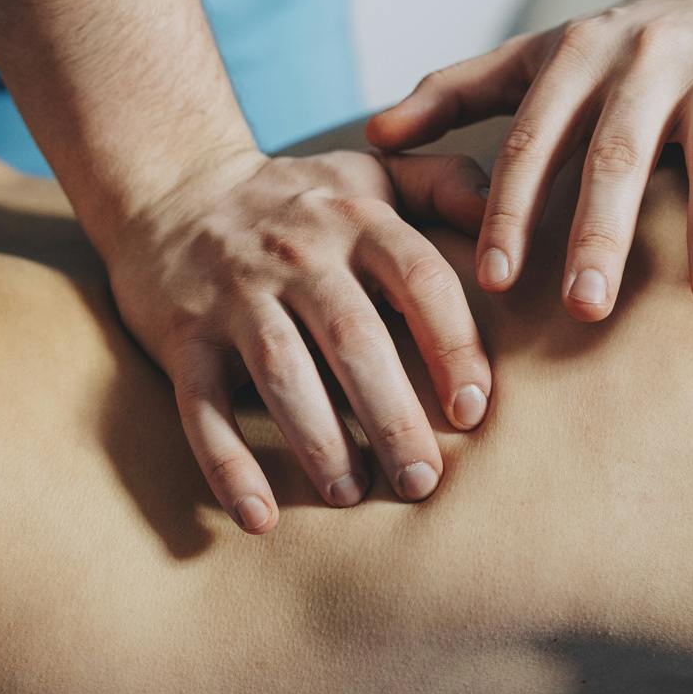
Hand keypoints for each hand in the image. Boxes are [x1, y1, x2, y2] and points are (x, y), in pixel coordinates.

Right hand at [107, 146, 492, 533]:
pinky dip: (227, 464)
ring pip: (282, 372)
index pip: (418, 277)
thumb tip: (524, 213)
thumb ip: (448, 185)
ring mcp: (235, 295)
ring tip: (352, 495)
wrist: (168, 186)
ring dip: (318, 441)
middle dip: (392, 414)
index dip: (451, 342)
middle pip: (353, 337)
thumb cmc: (298, 199)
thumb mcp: (372, 176)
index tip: (473, 409)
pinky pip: (202, 405)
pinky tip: (260, 517)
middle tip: (423, 481)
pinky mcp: (183, 336)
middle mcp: (296, 253)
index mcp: (356, 220)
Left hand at [366, 0, 692, 319]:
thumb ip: (456, 95)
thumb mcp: (535, 59)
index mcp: (578, 56)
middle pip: (618, 151)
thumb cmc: (617, 46)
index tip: (492, 282)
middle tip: (585, 309)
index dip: (511, 209)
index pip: (533, 141)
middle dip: (600, 231)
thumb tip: (369, 137)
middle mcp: (648, 54)